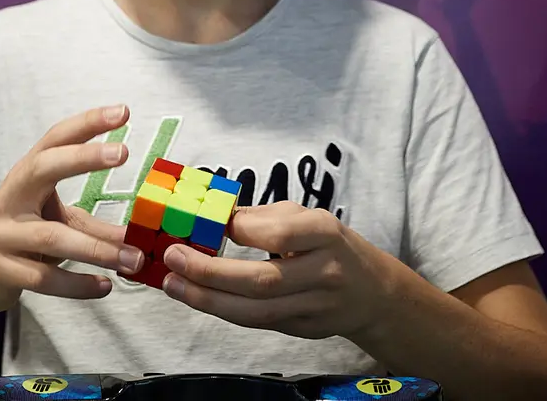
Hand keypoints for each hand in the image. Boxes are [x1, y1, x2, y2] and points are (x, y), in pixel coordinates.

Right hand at [0, 105, 144, 314]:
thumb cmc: (20, 236)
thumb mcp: (53, 222)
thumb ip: (93, 226)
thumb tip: (139, 236)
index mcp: (26, 177)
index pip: (55, 140)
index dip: (87, 124)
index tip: (123, 112)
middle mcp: (10, 198)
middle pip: (43, 168)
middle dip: (83, 158)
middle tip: (123, 152)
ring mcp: (2, 234)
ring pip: (52, 237)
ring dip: (98, 249)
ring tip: (134, 258)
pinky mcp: (0, 269)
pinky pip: (44, 278)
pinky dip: (77, 284)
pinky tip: (104, 287)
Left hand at [161, 201, 403, 339]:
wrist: (373, 292)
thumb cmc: (331, 245)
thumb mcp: (308, 218)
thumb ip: (264, 217)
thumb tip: (215, 217)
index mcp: (326, 233)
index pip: (280, 233)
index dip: (241, 230)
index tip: (209, 224)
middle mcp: (324, 271)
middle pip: (262, 280)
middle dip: (210, 272)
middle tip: (173, 258)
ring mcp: (316, 306)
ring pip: (256, 311)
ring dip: (207, 300)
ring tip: (173, 284)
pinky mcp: (304, 329)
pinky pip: (258, 322)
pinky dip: (224, 310)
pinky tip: (197, 297)